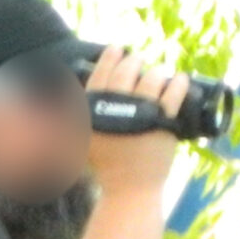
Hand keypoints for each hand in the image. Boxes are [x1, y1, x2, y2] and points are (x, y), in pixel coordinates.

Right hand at [84, 46, 187, 196]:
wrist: (129, 189)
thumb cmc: (105, 165)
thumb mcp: (79, 141)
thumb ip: (69, 119)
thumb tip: (59, 94)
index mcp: (94, 111)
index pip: (101, 74)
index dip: (109, 58)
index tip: (116, 49)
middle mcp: (117, 108)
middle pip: (127, 71)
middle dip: (134, 61)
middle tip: (137, 61)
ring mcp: (142, 114)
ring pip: (152, 79)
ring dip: (156, 73)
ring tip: (159, 76)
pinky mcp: (165, 122)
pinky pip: (174, 93)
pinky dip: (178, 83)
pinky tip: (180, 80)